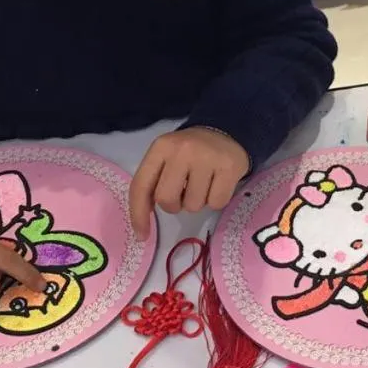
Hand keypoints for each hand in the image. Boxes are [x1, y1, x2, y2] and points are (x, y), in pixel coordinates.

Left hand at [130, 127, 249, 235]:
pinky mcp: (229, 167)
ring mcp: (207, 158)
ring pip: (193, 206)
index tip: (141, 236)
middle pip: (166, 200)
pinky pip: (216, 203)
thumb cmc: (191, 152)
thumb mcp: (167, 157)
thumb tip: (143, 221)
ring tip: (203, 184)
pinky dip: (216, 200)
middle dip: (174, 205)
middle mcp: (182, 150)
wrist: (226, 132)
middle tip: (184, 193)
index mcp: (161, 147)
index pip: (141, 186)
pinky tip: (218, 184)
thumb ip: (154, 182)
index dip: (138, 214)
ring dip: (197, 202)